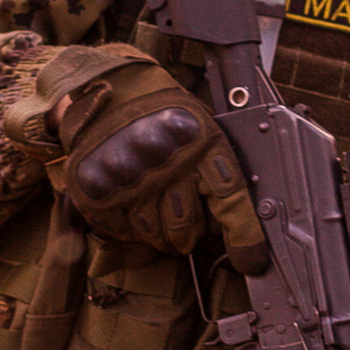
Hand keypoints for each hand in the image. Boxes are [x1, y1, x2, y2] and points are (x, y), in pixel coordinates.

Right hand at [44, 45, 267, 268]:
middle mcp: (169, 163)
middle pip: (189, 228)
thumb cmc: (167, 114)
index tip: (251, 261)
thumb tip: (241, 223)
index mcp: (204, 144)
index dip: (245, 238)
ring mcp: (131, 179)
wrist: (113, 89)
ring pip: (156, 236)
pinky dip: (131, 227)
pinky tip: (134, 205)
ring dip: (162, 234)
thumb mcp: (205, 129)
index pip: (232, 201)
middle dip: (192, 235)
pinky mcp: (98, 191)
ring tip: (161, 212)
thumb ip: (219, 171)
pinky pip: (124, 232)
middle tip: (189, 224)